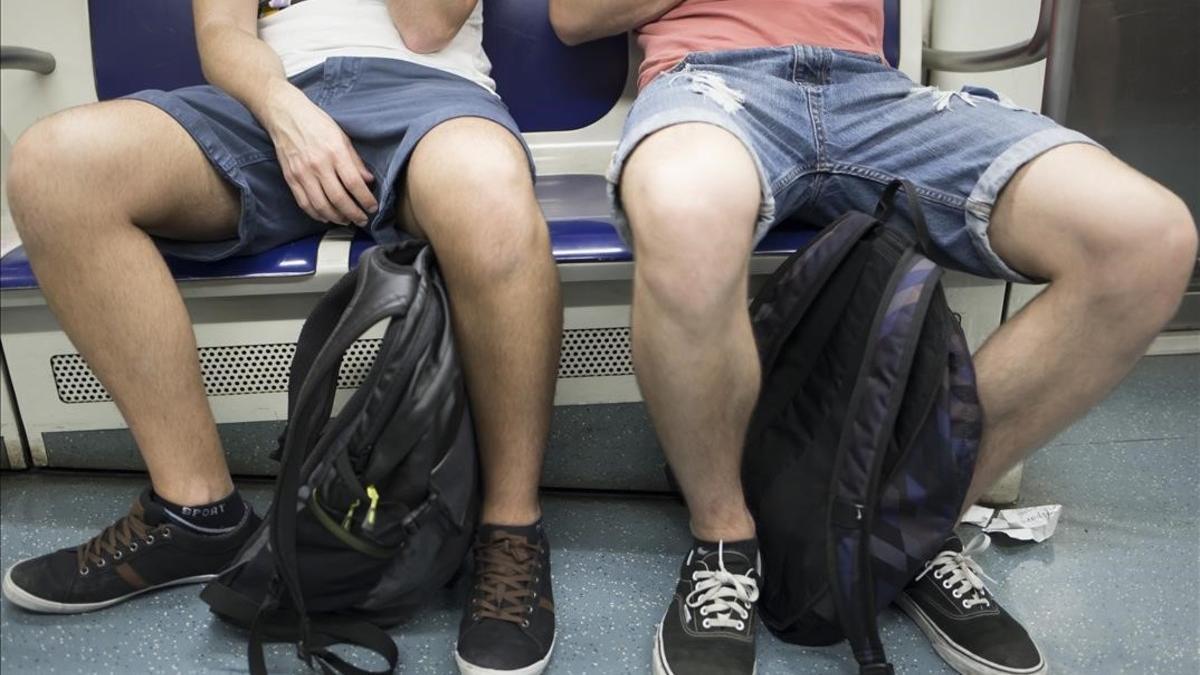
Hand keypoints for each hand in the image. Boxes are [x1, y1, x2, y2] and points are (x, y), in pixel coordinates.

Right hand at [261, 81, 377, 225]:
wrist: (285, 115)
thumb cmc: (316, 123)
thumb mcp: (342, 137)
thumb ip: (355, 161)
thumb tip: (368, 181)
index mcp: (334, 152)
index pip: (354, 183)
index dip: (365, 199)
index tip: (372, 207)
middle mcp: (318, 164)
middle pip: (338, 199)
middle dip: (353, 214)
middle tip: (362, 220)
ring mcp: (302, 173)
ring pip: (321, 206)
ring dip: (336, 218)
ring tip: (347, 220)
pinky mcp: (290, 178)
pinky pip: (304, 203)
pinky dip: (317, 214)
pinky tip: (327, 217)